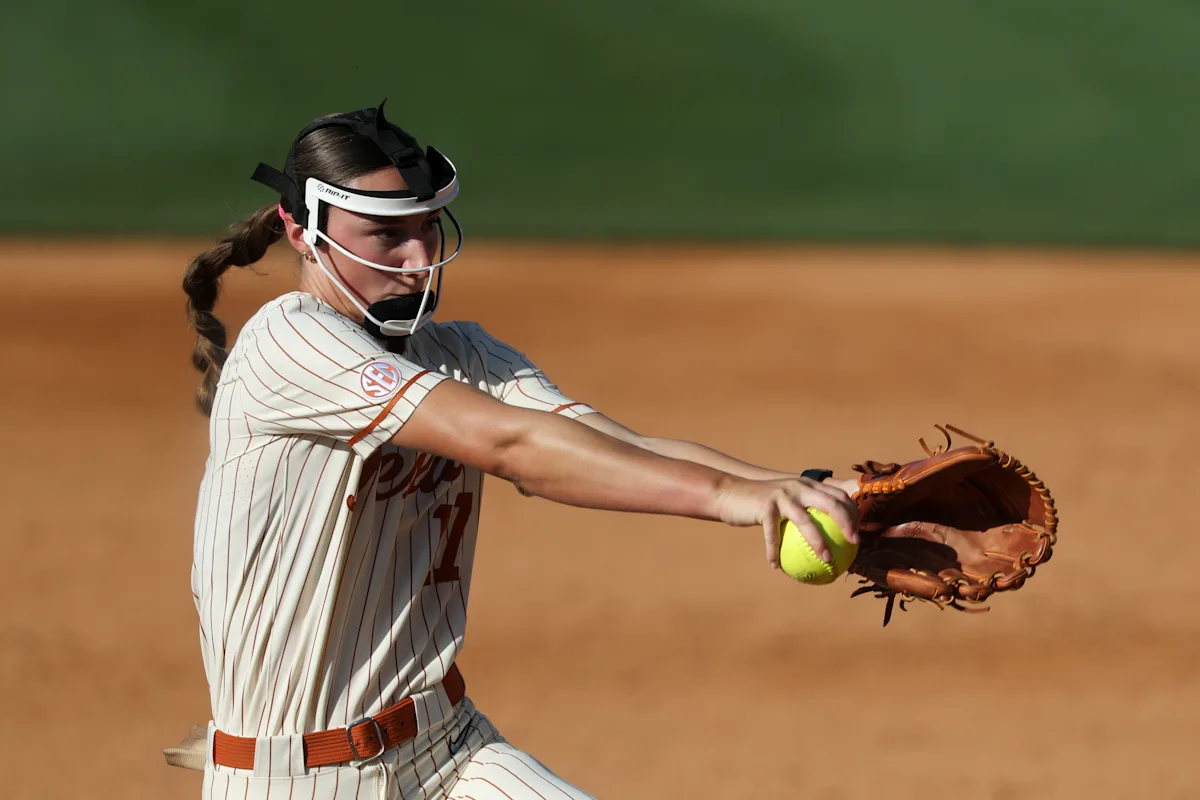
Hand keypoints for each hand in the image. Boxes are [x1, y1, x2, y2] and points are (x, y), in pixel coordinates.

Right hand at [714, 476, 859, 567]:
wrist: (729, 494)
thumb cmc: (759, 504)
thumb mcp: (785, 502)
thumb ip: (804, 511)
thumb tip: (826, 538)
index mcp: (807, 485)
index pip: (839, 495)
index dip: (853, 512)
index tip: (857, 533)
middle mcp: (798, 486)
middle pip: (830, 503)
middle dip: (847, 523)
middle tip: (854, 543)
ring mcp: (782, 495)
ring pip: (805, 521)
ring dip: (818, 543)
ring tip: (827, 561)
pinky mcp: (765, 506)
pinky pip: (773, 535)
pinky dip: (774, 551)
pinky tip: (776, 566)